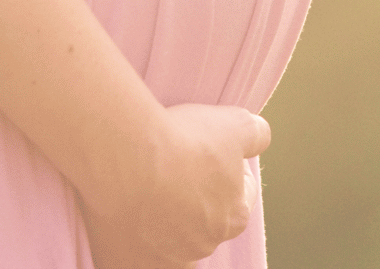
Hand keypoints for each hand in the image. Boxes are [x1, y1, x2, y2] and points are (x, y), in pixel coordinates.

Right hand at [80, 103, 269, 268]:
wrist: (124, 157)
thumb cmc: (181, 142)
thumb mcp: (233, 124)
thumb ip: (255, 133)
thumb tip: (259, 136)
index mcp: (233, 218)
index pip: (240, 197)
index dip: (225, 170)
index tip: (204, 153)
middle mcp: (202, 246)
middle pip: (203, 223)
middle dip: (191, 199)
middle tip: (169, 169)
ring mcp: (164, 259)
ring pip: (167, 243)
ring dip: (159, 222)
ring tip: (140, 188)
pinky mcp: (125, 263)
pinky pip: (131, 255)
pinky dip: (127, 239)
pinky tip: (119, 211)